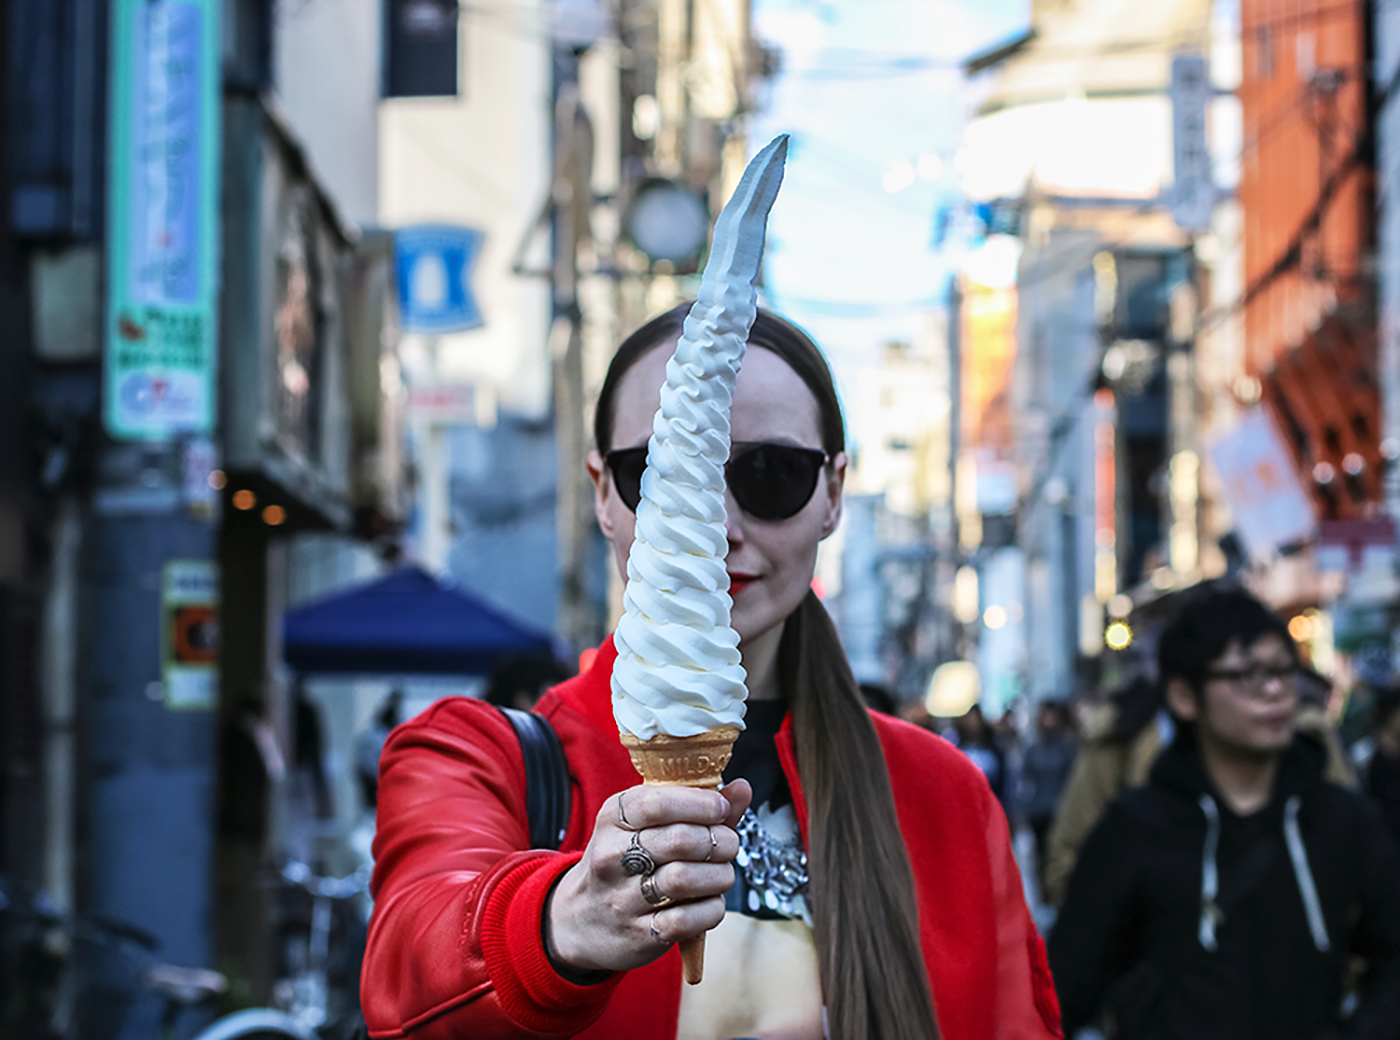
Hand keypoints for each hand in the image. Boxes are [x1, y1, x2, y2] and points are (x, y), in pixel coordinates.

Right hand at [545, 779, 751, 973]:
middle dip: (719, 840)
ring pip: (685, 879)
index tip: (721, 809)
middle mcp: (612, 856)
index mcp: (613, 818)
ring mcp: (622, 898)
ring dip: (719, 875)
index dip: (701, 803)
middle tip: (729, 844)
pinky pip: (686, 920)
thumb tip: (742, 788)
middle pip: (680, 840)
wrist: (579, 920)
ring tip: (722, 873)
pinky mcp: (638, 935)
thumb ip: (696, 807)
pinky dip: (711, 909)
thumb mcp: (644, 825)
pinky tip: (711, 902)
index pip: (657, 802)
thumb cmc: (624, 863)